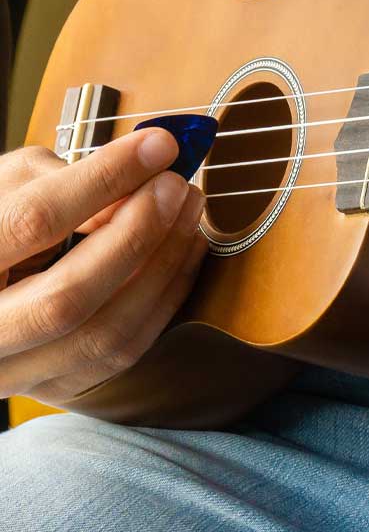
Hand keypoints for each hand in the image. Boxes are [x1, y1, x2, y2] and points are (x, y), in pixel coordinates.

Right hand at [0, 129, 206, 407]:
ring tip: (189, 209)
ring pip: (105, 334)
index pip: (34, 222)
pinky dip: (166, 295)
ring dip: (163, 266)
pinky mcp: (57, 385)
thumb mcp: (9, 186)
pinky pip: (125, 350)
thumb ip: (65, 180)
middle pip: (68, 298)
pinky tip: (185, 248)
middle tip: (177, 185)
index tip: (159, 146)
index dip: (104, 179)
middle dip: (137, 235)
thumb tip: (141, 184)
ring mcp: (15, 371)